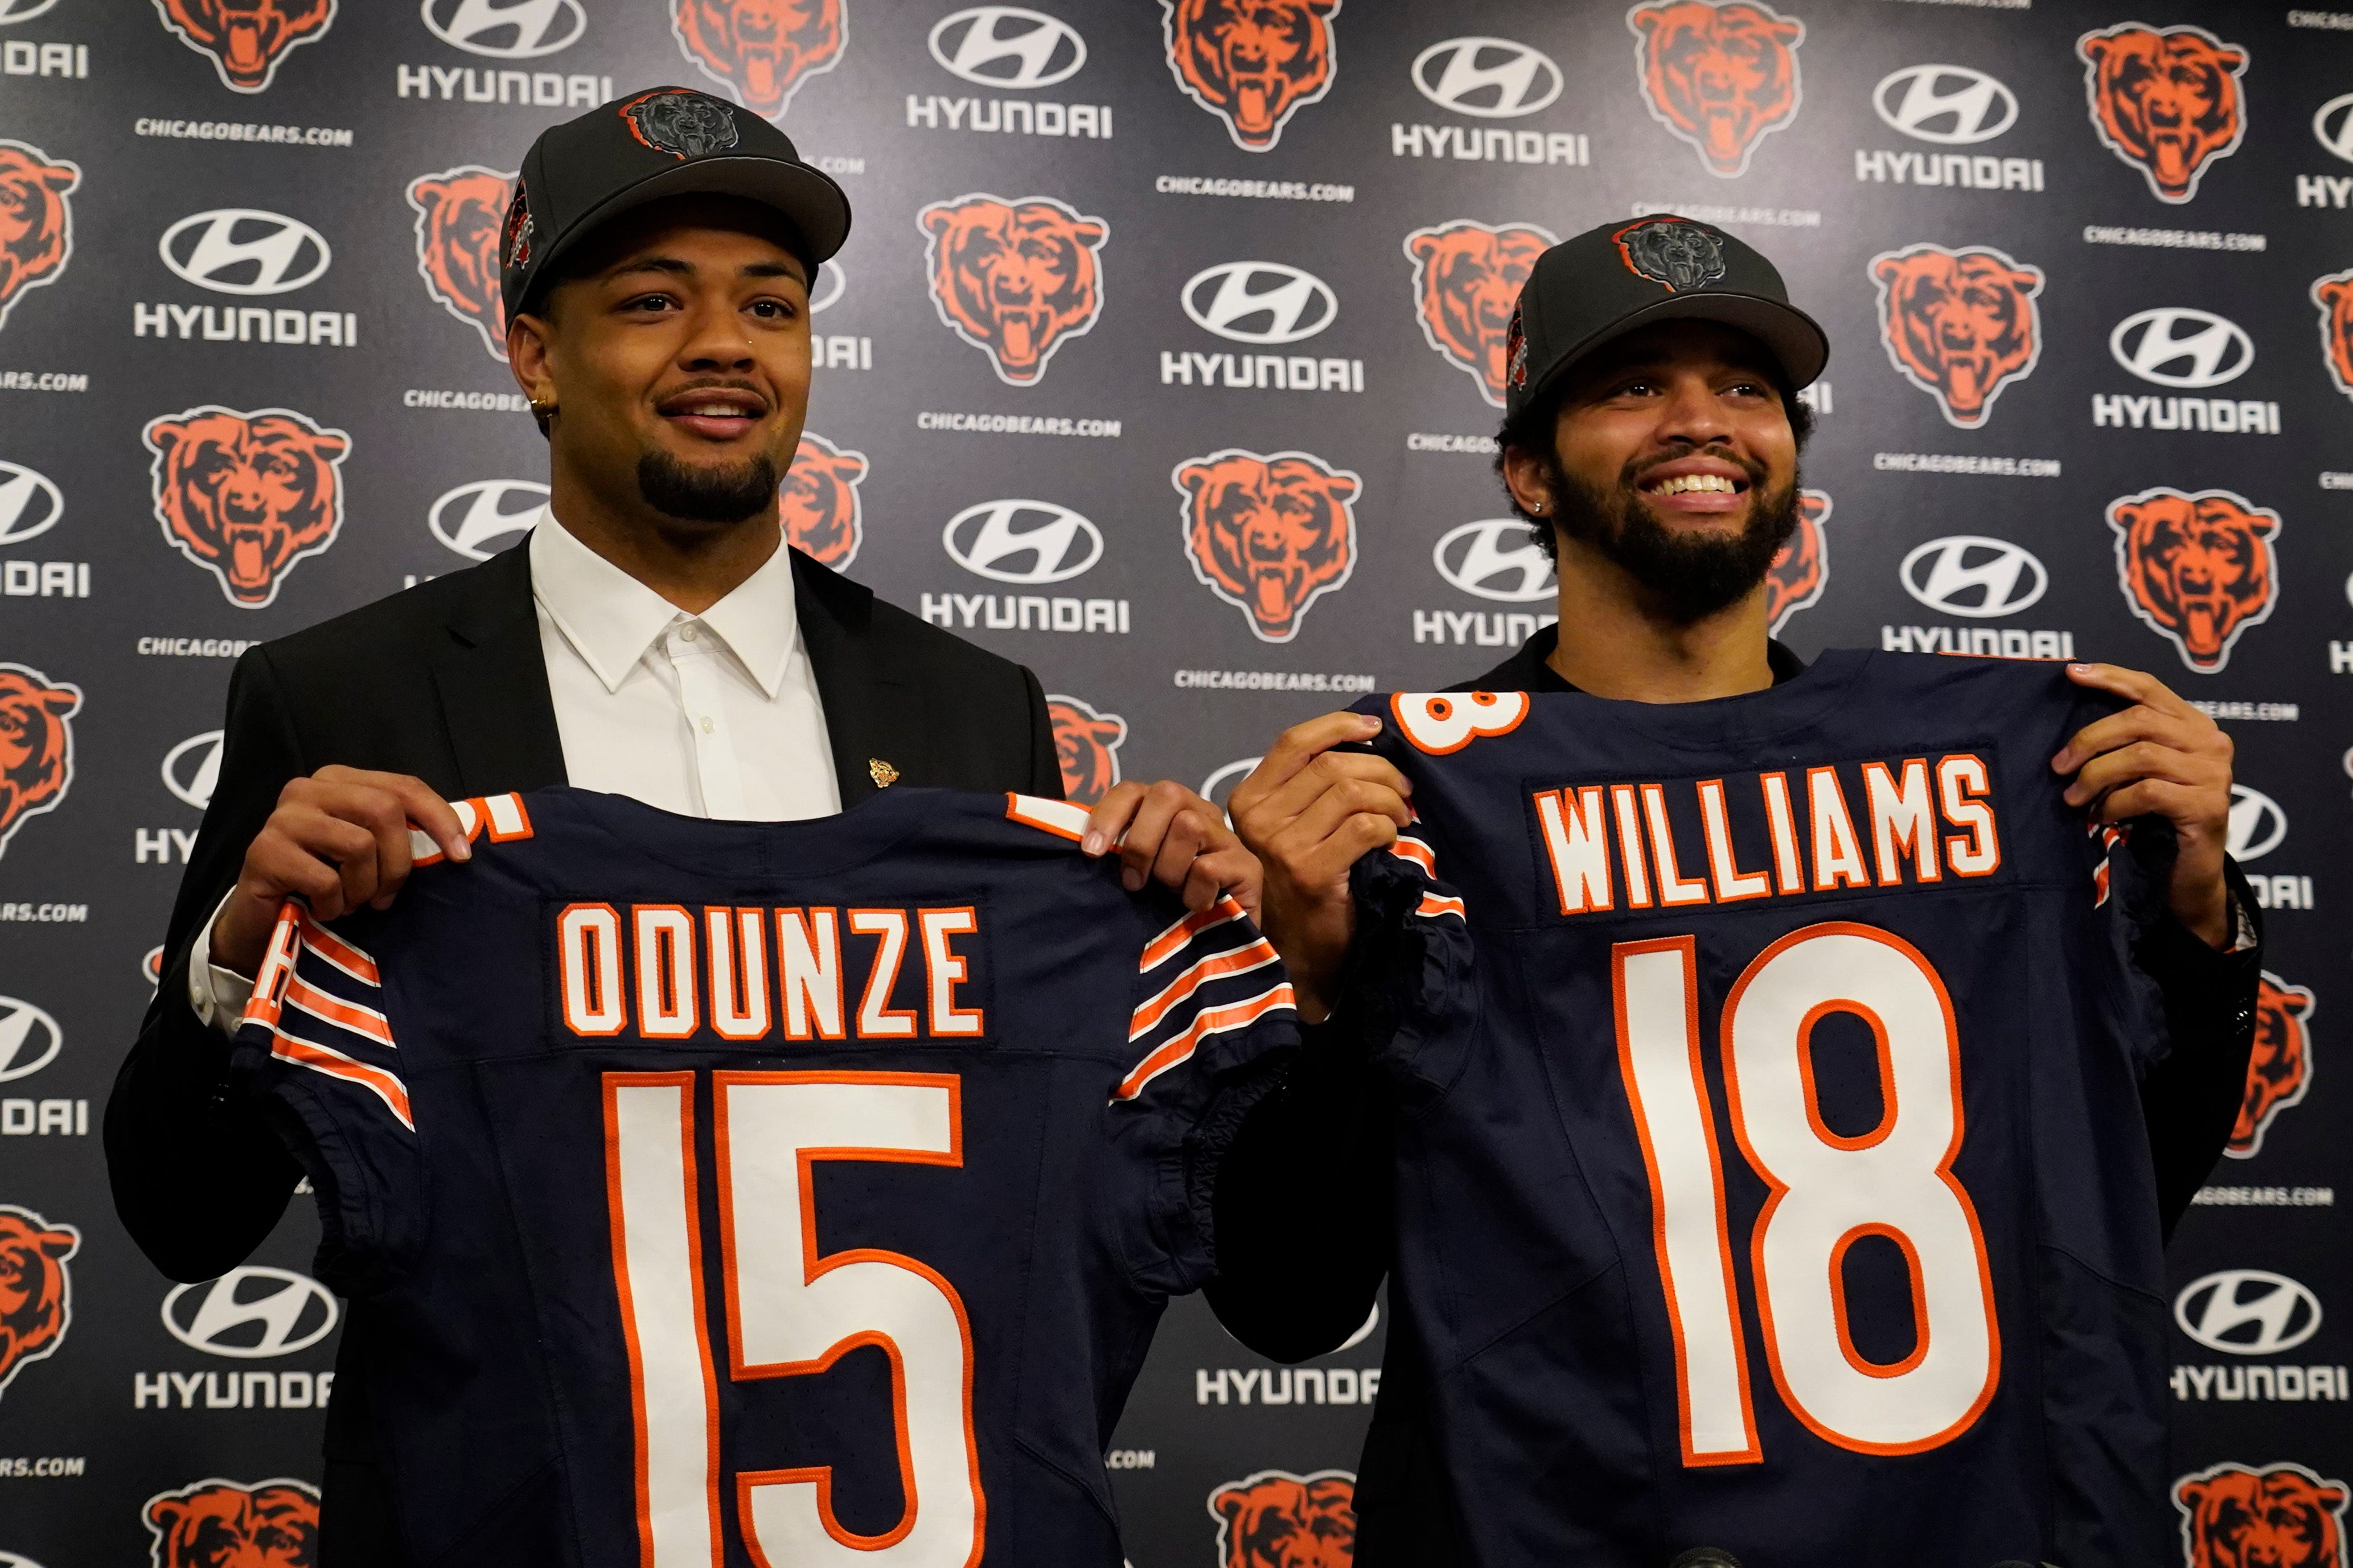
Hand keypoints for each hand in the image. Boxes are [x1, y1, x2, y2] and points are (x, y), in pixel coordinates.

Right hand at [210, 767, 471, 975]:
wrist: (263, 919)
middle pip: (384, 810)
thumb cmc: (325, 882)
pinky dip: (334, 905)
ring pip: (358, 845)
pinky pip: (326, 881)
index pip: (404, 786)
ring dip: (363, 888)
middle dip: (397, 863)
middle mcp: (307, 789)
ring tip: (348, 901)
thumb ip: (400, 834)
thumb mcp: (369, 852)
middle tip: (386, 896)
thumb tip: (458, 844)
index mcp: (338, 780)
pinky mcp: (264, 852)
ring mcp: (282, 818)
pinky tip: (322, 909)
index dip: (440, 819)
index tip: (462, 856)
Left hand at [1082, 780, 1262, 916]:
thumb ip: (1119, 853)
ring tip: (1171, 892)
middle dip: (1141, 841)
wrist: (1218, 947)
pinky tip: (1195, 907)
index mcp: (1167, 810)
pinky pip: (1207, 868)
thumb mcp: (1138, 875)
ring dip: (1169, 869)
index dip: (1108, 815)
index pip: (1133, 790)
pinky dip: (1192, 893)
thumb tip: (1086, 847)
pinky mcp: (1247, 866)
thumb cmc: (1168, 906)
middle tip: (1133, 882)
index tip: (1091, 852)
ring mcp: (1226, 837)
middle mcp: (1199, 812)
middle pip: (1167, 794)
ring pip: (1189, 825)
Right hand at [1227, 712, 1413, 1022]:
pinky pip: (1364, 827)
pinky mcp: (1310, 872)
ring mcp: (1281, 846)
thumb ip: (1308, 788)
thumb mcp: (1290, 829)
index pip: (1294, 742)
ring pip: (1352, 792)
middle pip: (1332, 765)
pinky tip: (1392, 841)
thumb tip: (1363, 740)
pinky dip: (1389, 827)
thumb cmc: (1301, 885)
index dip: (1339, 725)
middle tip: (1403, 791)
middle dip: (1380, 770)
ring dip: (1390, 800)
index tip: (1374, 728)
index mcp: (1247, 800)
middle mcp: (1257, 819)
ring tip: (1401, 817)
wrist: (1299, 953)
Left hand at [2053, 663, 2233, 947]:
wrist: (2189, 876)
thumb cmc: (2157, 820)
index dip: (2110, 676)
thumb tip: (2068, 725)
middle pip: (2138, 720)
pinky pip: (2147, 792)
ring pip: (2140, 755)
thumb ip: (2123, 744)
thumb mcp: (2139, 773)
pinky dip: (2114, 803)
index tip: (2071, 673)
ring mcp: (2214, 774)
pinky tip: (2102, 817)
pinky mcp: (2207, 806)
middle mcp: (2211, 742)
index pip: (2150, 687)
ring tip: (2075, 798)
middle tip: (2057, 767)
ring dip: (2096, 776)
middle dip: (2088, 739)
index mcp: (2194, 725)